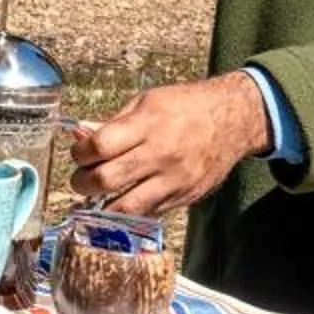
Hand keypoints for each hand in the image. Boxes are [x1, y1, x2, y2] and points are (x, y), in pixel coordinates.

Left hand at [68, 74, 271, 215]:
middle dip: (82, 183)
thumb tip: (80, 137)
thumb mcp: (146, 102)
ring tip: (96, 196)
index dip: (79, 154)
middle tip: (81, 179)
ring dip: (101, 205)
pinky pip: (147, 212)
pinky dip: (128, 210)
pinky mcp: (184, 197)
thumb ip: (113, 123)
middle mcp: (161, 153)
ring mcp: (174, 179)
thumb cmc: (186, 106)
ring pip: (125, 207)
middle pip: (106, 180)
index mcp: (148, 123)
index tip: (78, 154)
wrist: (234, 120)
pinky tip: (120, 200)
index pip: (100, 146)